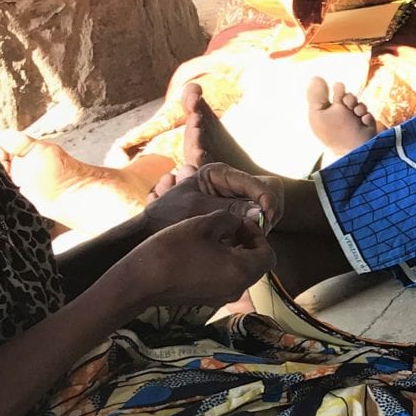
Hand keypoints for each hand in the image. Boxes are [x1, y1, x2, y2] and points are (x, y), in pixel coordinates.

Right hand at [121, 209, 274, 310]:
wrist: (139, 281)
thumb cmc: (173, 250)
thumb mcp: (204, 224)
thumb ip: (229, 219)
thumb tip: (238, 222)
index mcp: (242, 271)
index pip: (268, 255)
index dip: (258, 236)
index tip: (239, 224)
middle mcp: (237, 289)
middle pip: (256, 265)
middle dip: (247, 244)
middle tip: (228, 228)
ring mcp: (222, 297)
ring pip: (240, 273)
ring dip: (234, 254)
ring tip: (213, 237)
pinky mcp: (207, 300)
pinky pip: (225, 280)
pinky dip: (222, 265)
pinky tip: (202, 252)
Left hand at [142, 162, 282, 232]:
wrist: (148, 232)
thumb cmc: (167, 215)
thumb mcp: (199, 210)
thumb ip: (230, 209)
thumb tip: (259, 213)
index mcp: (218, 172)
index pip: (254, 183)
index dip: (266, 199)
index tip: (267, 217)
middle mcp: (227, 184)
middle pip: (262, 196)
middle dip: (265, 213)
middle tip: (261, 232)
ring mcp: (229, 200)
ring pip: (258, 211)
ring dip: (259, 224)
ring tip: (252, 239)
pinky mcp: (229, 216)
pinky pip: (249, 222)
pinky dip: (250, 232)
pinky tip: (245, 243)